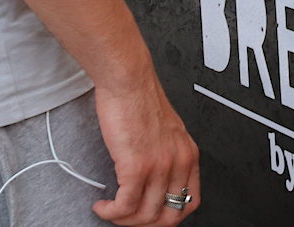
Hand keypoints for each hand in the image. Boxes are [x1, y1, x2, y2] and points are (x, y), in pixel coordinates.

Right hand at [92, 76, 200, 224]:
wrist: (129, 82)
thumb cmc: (141, 101)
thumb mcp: (167, 132)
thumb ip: (167, 156)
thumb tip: (156, 183)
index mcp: (188, 155)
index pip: (191, 203)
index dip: (169, 217)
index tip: (150, 215)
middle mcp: (178, 162)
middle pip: (168, 217)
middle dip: (144, 224)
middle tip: (127, 217)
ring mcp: (159, 166)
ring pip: (145, 216)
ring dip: (123, 220)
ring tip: (110, 210)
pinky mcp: (136, 165)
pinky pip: (125, 206)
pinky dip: (111, 212)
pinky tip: (103, 205)